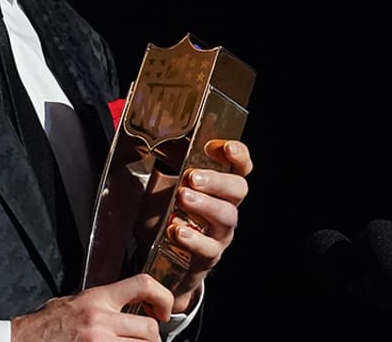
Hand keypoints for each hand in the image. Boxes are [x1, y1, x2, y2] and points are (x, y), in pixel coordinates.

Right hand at [11, 273, 172, 340]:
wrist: (21, 340)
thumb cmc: (46, 325)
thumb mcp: (75, 302)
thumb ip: (103, 304)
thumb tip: (131, 305)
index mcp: (97, 299)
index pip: (142, 285)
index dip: (162, 297)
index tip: (163, 311)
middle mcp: (100, 320)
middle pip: (149, 329)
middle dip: (151, 340)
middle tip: (144, 341)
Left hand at [167, 139, 253, 313]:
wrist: (157, 256)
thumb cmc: (164, 212)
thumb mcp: (162, 183)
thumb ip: (164, 162)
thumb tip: (151, 136)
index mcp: (218, 185)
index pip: (240, 166)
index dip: (238, 155)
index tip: (220, 147)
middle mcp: (226, 206)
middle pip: (238, 189)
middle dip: (217, 180)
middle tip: (193, 177)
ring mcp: (220, 232)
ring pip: (226, 216)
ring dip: (205, 204)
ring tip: (182, 197)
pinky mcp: (208, 256)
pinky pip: (209, 248)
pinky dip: (194, 238)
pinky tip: (176, 229)